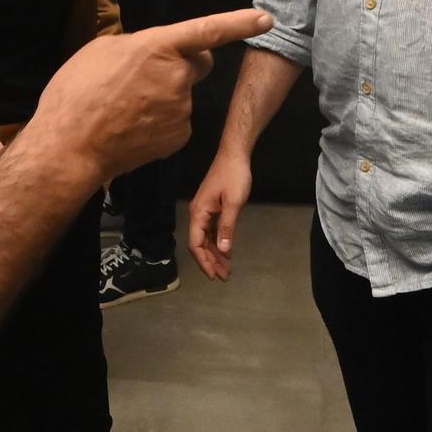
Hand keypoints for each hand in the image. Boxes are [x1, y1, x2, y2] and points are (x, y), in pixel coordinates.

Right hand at [22, 9, 272, 185]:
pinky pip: (177, 122)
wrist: (70, 147)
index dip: (239, 23)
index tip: (266, 18)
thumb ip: (134, 46)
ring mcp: (181, 109)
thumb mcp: (99, 52)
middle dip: (183, 66)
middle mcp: (177, 76)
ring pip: (182, 96)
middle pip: (197, 64)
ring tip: (126, 107)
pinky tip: (133, 128)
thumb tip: (146, 52)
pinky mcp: (179, 136)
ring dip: (163, 98)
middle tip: (146, 77)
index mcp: (157, 47)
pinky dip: (160, 124)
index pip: (207, 30)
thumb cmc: (75, 94)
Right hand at [187, 150, 251, 280]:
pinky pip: (212, 231)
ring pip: (206, 238)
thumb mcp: (233, 203)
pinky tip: (226, 252)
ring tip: (225, 269)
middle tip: (223, 277)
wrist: (234, 154)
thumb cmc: (233, 176)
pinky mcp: (213, 208)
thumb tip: (223, 251)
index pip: (196, 244)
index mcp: (198, 213)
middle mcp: (198, 214)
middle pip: (200, 244)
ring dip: (215, 254)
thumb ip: (227, 228)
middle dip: (210, 261)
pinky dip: (219, 243)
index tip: (213, 275)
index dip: (204, 261)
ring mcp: (205, 211)